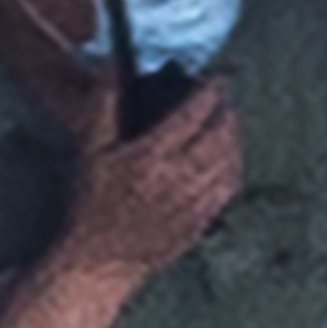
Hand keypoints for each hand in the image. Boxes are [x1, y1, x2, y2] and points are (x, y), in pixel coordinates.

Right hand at [52, 84, 242, 288]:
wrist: (101, 259)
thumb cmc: (93, 205)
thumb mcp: (90, 151)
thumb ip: (103, 105)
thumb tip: (113, 68)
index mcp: (149, 157)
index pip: (193, 114)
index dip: (210, 92)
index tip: (216, 80)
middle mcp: (176, 179)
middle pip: (220, 135)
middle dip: (227, 112)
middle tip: (225, 100)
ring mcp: (192, 203)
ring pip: (230, 161)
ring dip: (235, 137)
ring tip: (230, 123)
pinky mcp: (202, 222)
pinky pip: (230, 188)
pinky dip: (235, 166)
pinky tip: (230, 157)